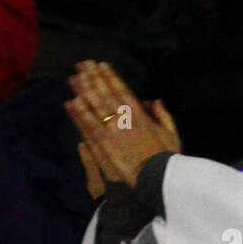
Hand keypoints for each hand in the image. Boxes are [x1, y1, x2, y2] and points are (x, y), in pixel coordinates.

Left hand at [64, 61, 180, 188]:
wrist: (157, 179)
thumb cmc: (166, 158)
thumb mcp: (171, 134)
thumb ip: (163, 115)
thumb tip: (154, 101)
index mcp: (141, 115)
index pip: (122, 91)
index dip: (111, 77)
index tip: (101, 65)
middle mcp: (125, 120)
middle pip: (106, 95)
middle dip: (94, 79)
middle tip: (82, 65)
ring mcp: (113, 133)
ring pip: (95, 108)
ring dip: (84, 92)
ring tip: (74, 78)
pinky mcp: (104, 146)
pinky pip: (89, 127)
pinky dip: (79, 115)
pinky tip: (71, 104)